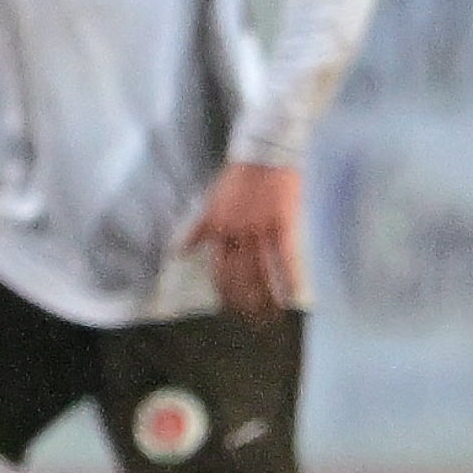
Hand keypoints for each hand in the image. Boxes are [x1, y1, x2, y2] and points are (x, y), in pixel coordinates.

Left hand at [183, 161, 302, 323]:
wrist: (264, 152)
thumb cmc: (239, 177)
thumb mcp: (210, 202)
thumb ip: (198, 230)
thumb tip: (179, 251)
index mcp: (217, 228)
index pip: (218, 267)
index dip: (223, 289)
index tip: (228, 307)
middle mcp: (235, 232)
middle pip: (238, 275)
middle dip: (243, 300)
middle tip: (250, 320)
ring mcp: (259, 229)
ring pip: (260, 271)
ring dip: (265, 297)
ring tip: (269, 317)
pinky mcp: (282, 223)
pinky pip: (286, 257)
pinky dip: (290, 278)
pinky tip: (294, 297)